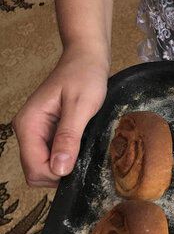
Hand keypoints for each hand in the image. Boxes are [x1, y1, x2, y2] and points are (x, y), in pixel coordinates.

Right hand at [12, 48, 108, 187]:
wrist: (86, 58)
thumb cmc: (85, 76)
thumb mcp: (81, 106)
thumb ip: (68, 137)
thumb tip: (59, 169)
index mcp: (29, 124)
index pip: (34, 168)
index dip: (57, 174)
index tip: (79, 166)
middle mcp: (27, 130)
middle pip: (35, 171)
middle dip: (59, 173)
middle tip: (84, 158)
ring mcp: (35, 131)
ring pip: (42, 165)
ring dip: (63, 165)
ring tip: (83, 149)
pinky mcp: (46, 130)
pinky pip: (51, 154)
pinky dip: (65, 156)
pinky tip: (80, 145)